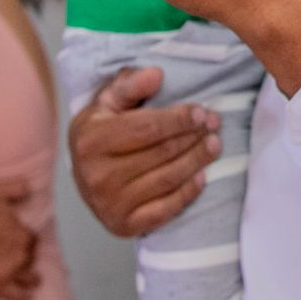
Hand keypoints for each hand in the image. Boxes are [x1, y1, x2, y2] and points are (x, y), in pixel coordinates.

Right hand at [0, 181, 39, 299]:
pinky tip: (28, 297)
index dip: (25, 240)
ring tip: (30, 279)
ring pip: (27, 276)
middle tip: (14, 256)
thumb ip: (15, 189)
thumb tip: (28, 188)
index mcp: (24, 234)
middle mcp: (21, 255)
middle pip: (30, 258)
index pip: (32, 240)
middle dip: (24, 256)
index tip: (19, 241)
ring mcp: (10, 272)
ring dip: (27, 275)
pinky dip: (23, 296)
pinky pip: (16, 295)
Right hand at [68, 67, 219, 237]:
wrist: (85, 173)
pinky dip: (187, 193)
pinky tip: (202, 177)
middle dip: (194, 136)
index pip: (148, 127)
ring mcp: (108, 204)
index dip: (180, 119)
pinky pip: (165, 210)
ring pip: (168, 179)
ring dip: (198, 160)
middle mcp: (96, 175)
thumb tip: (156, 74)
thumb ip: (130, 85)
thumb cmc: (103, 130)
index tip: (202, 112)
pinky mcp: (122, 225)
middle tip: (215, 124)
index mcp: (91, 139)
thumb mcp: (109, 101)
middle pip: (162, 153)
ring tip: (215, 144)